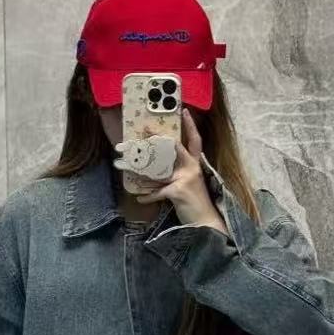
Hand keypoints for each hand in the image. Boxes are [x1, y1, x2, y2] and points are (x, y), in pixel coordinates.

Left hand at [128, 107, 227, 235]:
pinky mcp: (178, 190)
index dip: (190, 126)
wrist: (206, 224)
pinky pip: (157, 191)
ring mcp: (185, 178)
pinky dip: (148, 197)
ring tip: (127, 167)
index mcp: (195, 165)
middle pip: (173, 147)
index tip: (184, 111)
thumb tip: (155, 172)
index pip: (195, 141)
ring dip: (141, 169)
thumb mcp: (189, 186)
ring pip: (158, 169)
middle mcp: (191, 168)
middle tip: (143, 131)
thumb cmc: (196, 205)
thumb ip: (176, 176)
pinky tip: (139, 199)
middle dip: (157, 139)